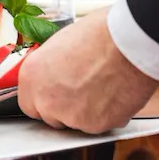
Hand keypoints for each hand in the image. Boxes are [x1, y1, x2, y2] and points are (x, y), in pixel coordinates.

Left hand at [18, 7, 158, 131]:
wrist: (128, 42)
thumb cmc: (99, 33)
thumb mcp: (60, 44)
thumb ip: (51, 68)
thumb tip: (55, 75)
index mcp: (32, 78)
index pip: (29, 104)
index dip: (46, 98)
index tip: (57, 93)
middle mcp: (46, 102)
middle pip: (51, 117)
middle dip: (66, 107)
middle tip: (84, 87)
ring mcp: (71, 117)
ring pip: (77, 123)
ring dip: (87, 111)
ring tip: (104, 85)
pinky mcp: (97, 126)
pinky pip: (100, 125)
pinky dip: (108, 114)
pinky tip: (115, 92)